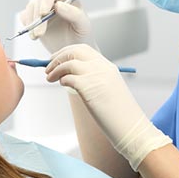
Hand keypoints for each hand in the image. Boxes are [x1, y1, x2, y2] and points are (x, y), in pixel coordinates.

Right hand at [19, 0, 96, 53]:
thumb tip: (58, 5)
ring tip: (37, 36)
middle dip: (38, 18)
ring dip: (32, 23)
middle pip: (39, 1)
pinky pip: (25, 17)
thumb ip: (74, 14)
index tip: (44, 13)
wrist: (72, 49)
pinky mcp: (34, 18)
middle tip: (40, 34)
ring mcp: (43, 9)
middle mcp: (54, 0)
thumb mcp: (83, 26)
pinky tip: (34, 36)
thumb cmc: (80, 36)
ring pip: (30, 8)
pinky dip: (28, 26)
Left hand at [45, 44, 171, 170]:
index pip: (83, 50)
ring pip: (69, 62)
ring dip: (55, 68)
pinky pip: (68, 77)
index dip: (67, 52)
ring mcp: (96, 75)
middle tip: (48, 65)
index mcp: (107, 66)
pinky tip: (61, 85)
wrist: (130, 127)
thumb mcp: (107, 89)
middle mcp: (102, 67)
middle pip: (74, 51)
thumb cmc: (118, 113)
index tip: (57, 59)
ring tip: (49, 77)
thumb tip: (69, 76)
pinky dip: (61, 79)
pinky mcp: (88, 87)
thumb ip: (93, 79)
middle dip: (58, 56)